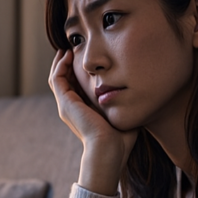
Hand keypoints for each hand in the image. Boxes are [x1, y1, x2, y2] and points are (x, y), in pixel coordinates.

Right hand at [49, 49, 137, 195]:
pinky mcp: (65, 103)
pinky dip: (60, 65)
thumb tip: (140, 90)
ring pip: (57, 76)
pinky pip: (57, 78)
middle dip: (68, 62)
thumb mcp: (123, 114)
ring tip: (69, 47)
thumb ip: (126, 102)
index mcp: (83, 110)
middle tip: (75, 46)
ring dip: (61, 61)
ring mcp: (66, 105)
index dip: (78, 69)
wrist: (109, 150)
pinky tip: (69, 54)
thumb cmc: (120, 140)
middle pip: (64, 78)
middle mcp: (71, 107)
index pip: (75, 85)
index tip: (87, 57)